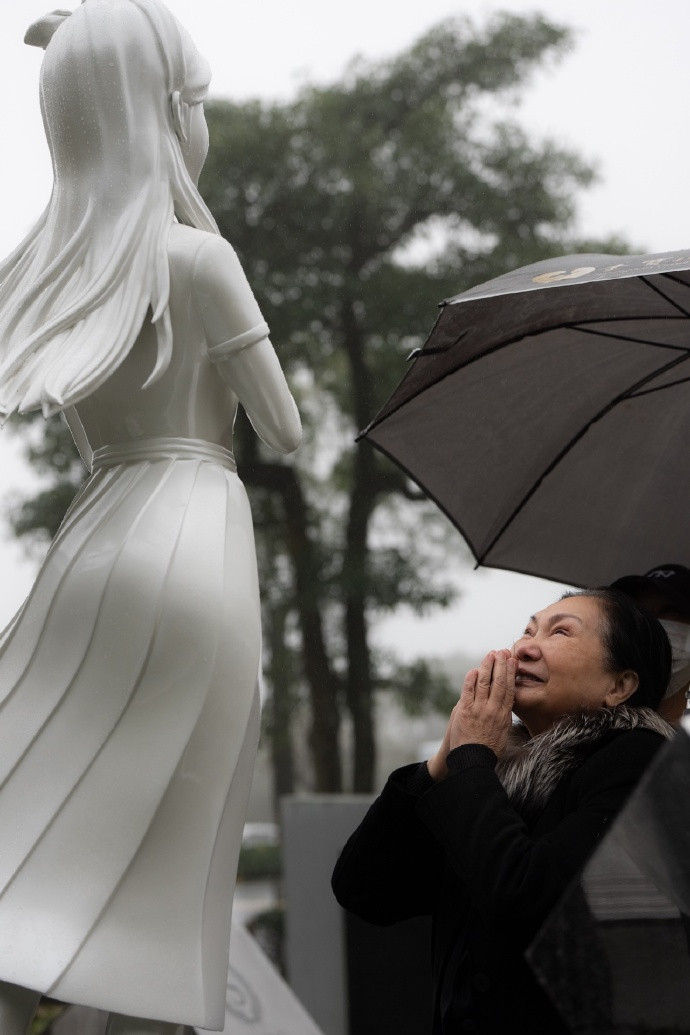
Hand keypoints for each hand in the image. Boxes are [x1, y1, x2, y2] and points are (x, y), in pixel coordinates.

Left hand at [427, 650, 514, 780]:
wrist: (472, 760)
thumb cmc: (488, 749)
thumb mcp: (503, 733)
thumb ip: (503, 716)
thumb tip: (507, 704)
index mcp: (504, 715)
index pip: (509, 689)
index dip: (510, 673)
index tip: (512, 662)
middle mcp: (492, 710)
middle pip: (499, 682)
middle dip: (501, 665)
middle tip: (502, 651)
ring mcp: (478, 709)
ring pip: (484, 683)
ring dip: (487, 667)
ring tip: (490, 655)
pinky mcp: (464, 710)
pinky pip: (468, 691)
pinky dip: (471, 679)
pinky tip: (474, 670)